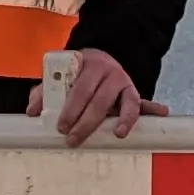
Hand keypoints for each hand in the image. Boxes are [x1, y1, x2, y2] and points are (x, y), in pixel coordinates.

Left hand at [32, 47, 164, 146]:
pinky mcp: (133, 91)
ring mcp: (122, 81)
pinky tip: (161, 113)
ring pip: (123, 101)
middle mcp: (106, 71)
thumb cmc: (77, 74)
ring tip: (118, 134)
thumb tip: (32, 111)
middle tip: (73, 138)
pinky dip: (152, 108)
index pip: (77, 88)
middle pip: (97, 98)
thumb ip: (44, 92)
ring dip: (121, 119)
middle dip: (86, 121)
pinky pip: (142, 101)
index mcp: (85, 65)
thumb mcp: (59, 78)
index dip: (69, 108)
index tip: (61, 126)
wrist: (100, 56)